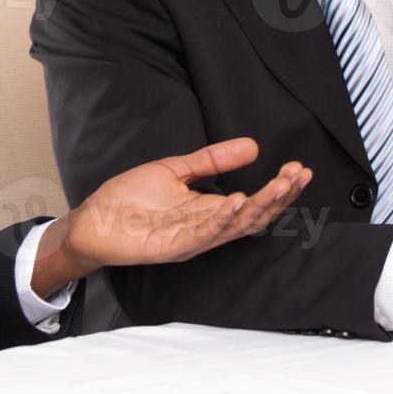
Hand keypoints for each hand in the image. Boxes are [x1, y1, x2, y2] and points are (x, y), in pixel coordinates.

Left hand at [31, 138, 311, 297]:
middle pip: (255, 217)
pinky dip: (225, 219)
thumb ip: (211, 160)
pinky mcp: (174, 247)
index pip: (255, 203)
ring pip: (237, 227)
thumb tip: (252, 146)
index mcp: (210, 211)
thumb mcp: (175, 170)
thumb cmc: (129, 200)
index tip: (300, 169)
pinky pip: (206, 234)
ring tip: (280, 184)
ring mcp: (192, 240)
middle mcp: (208, 229)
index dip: (280, 189)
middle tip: (298, 174)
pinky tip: (240, 200)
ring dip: (261, 206)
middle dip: (280, 196)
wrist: (92, 222)